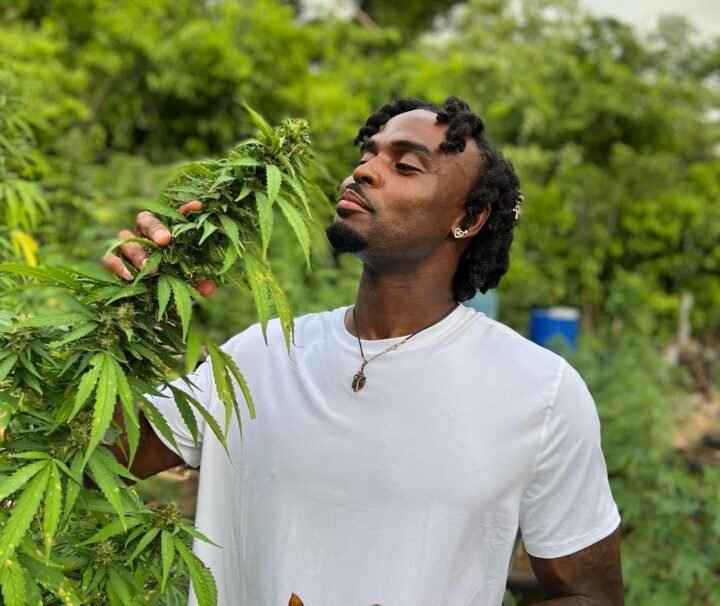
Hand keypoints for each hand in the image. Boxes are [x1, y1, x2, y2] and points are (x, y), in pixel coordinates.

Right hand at [101, 200, 215, 296]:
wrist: (151, 301)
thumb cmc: (172, 284)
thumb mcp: (188, 284)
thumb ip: (198, 283)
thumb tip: (209, 287)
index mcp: (166, 234)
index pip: (175, 217)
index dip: (185, 211)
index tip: (197, 207)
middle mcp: (145, 235)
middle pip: (145, 219)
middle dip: (155, 228)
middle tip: (166, 241)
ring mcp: (127, 247)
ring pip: (126, 238)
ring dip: (139, 252)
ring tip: (153, 269)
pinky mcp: (113, 261)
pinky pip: (110, 259)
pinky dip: (119, 266)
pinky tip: (130, 276)